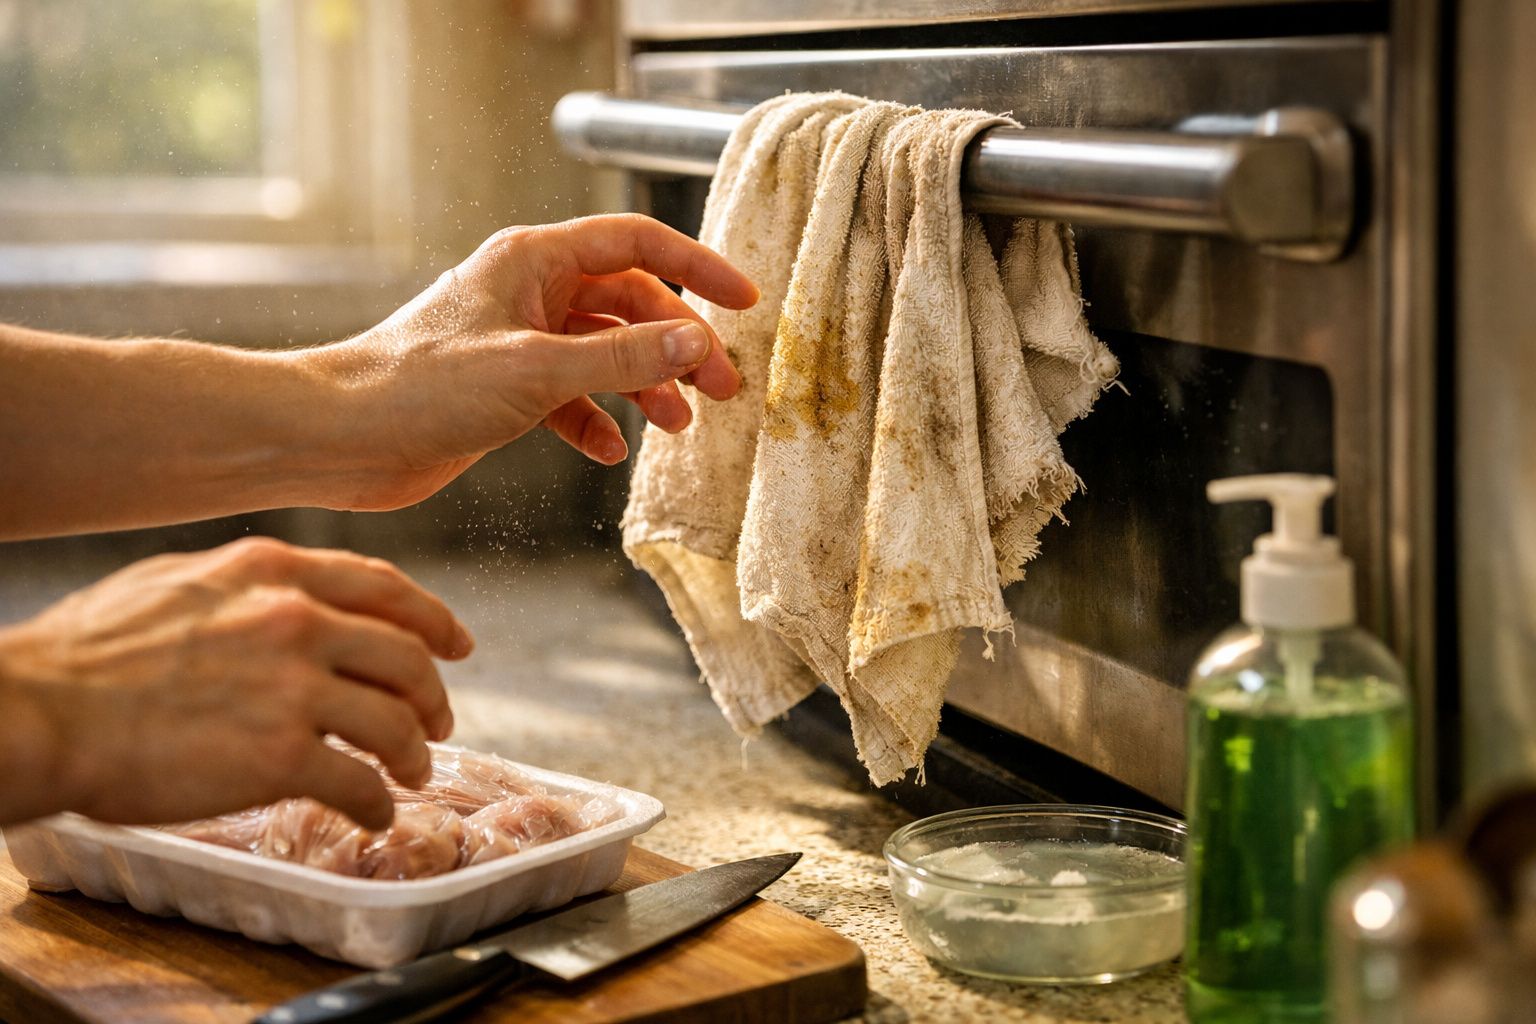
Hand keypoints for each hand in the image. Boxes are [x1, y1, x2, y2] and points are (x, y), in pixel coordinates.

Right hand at [0, 537, 469, 828]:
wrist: (42, 712)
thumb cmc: (87, 655)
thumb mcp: (175, 582)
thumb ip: (244, 586)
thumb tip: (286, 595)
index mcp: (271, 572)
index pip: (383, 587)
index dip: (432, 617)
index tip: (456, 642)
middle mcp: (296, 619)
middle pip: (405, 655)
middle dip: (433, 693)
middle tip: (438, 720)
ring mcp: (293, 687)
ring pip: (396, 720)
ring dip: (415, 752)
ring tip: (413, 773)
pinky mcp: (281, 756)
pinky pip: (359, 782)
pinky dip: (378, 803)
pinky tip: (375, 814)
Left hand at [310, 214, 758, 510]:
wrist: (341, 438)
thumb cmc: (418, 386)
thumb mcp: (539, 369)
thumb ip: (624, 357)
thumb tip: (696, 342)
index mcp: (533, 261)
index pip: (636, 243)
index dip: (697, 268)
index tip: (743, 302)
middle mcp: (528, 292)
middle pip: (629, 304)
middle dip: (677, 345)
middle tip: (719, 387)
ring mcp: (517, 340)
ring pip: (604, 353)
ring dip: (644, 387)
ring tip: (675, 425)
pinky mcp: (504, 389)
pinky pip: (571, 396)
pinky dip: (596, 421)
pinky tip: (608, 451)